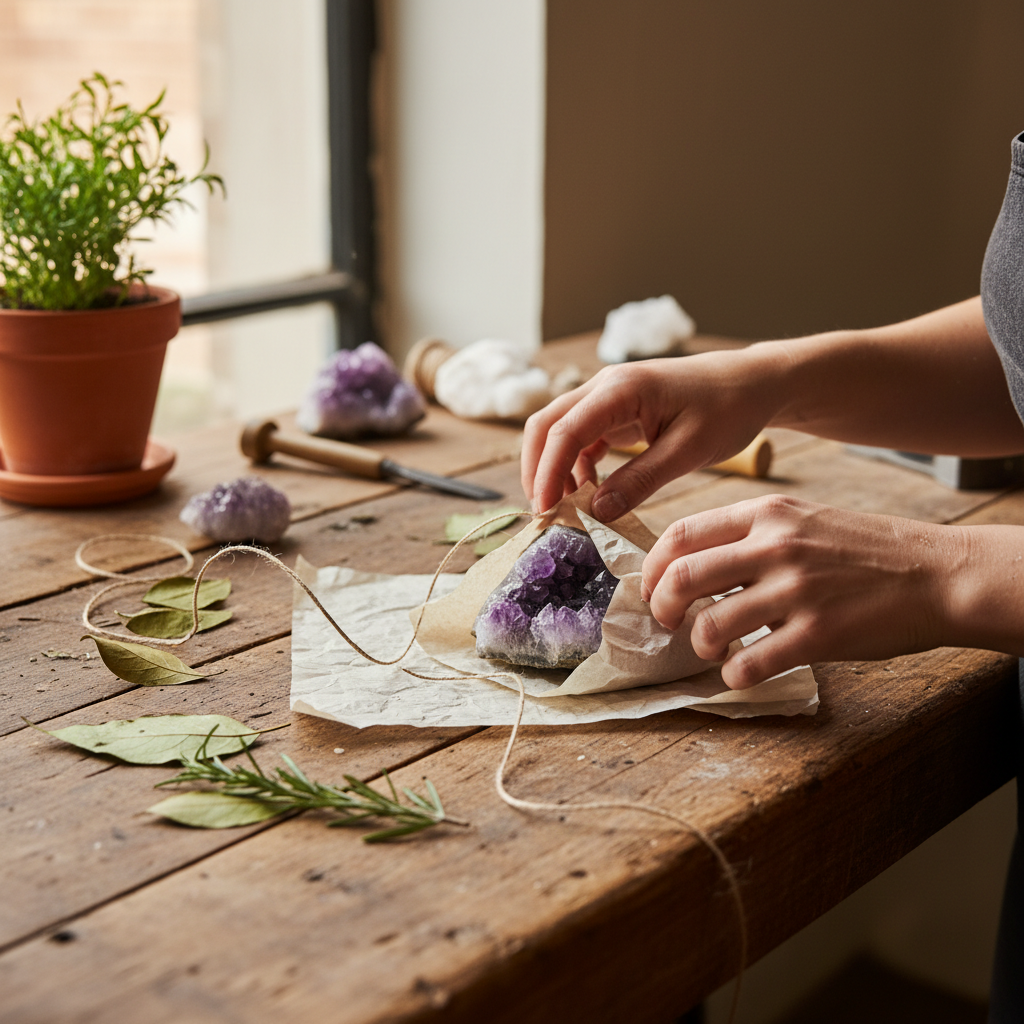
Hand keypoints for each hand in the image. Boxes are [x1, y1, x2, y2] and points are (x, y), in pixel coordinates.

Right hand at [521, 348, 781, 519]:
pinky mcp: (616, 411)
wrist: (752, 384)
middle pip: (546, 425)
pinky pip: (581, 437)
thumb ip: (640, 481)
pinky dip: (576, 465)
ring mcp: (608, 397)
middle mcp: (605, 386)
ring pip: (559, 431)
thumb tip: (596, 512)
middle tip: (545, 513)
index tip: (545, 511)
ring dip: (554, 468)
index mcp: (621, 389)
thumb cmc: (728, 409)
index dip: (547, 472)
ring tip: (567, 508)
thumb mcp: (688, 451)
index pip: (564, 431)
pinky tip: (589, 492)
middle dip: (537, 469)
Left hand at [641, 495, 961, 687]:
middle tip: (669, 622)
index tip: (651, 587)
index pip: (682, 534)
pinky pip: (750, 664)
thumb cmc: (867, 550)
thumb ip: (752, 534)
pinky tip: (743, 673)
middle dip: (662, 606)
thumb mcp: (805, 519)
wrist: (939, 573)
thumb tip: (695, 563)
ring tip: (713, 648)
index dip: (653, 566)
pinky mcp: (818, 634)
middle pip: (682, 577)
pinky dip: (735, 676)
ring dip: (700, 644)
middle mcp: (776, 547)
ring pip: (710, 624)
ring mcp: (796, 591)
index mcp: (767, 514)